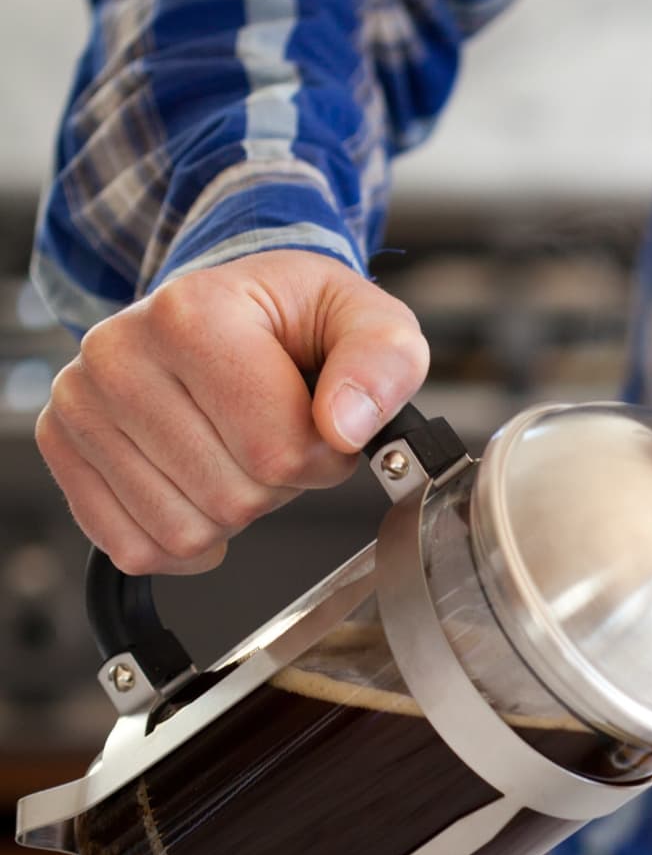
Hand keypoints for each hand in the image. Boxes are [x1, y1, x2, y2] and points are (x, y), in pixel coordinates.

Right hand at [35, 249, 428, 574]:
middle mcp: (120, 354)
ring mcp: (80, 402)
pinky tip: (201, 488)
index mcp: (193, 312)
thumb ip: (384, 361)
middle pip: (232, 496)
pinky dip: (182, 541)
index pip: (278, 449)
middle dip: (280, 483)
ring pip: (182, 530)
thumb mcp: (367, 316)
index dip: (325, 457)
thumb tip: (346, 425)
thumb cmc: (295, 318)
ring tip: (238, 448)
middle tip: (279, 431)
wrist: (235, 307)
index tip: (327, 423)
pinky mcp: (63, 446)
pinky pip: (131, 547)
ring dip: (234, 511)